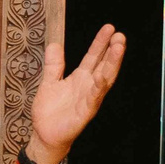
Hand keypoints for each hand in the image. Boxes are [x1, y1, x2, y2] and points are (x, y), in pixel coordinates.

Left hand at [27, 24, 125, 161]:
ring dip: (112, 64)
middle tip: (119, 35)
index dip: (101, 43)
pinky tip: (103, 75)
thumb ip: (54, 65)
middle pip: (104, 65)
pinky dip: (98, 86)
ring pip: (104, 79)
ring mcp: (89, 98)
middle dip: (112, 50)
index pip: (94, 57)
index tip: (110, 28)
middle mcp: (88, 86)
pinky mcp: (85, 112)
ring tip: (118, 48)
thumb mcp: (49, 82)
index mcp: (81, 78)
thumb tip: (55, 44)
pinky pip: (94, 97)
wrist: (45, 134)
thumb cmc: (50, 111)